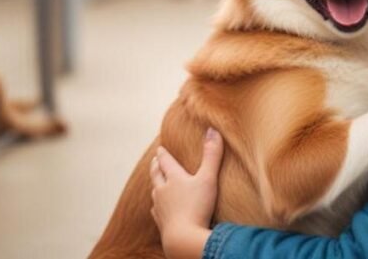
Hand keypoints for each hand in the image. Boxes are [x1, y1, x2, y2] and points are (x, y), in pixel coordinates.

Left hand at [150, 128, 223, 258]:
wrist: (184, 237)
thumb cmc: (197, 206)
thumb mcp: (208, 178)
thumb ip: (212, 154)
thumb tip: (212, 129)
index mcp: (173, 178)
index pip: (166, 162)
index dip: (163, 154)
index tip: (160, 147)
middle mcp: (163, 191)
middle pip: (156, 175)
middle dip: (155, 167)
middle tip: (154, 161)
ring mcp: (160, 208)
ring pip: (155, 193)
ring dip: (156, 186)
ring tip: (157, 183)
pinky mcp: (162, 223)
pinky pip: (156, 212)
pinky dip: (157, 207)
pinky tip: (159, 208)